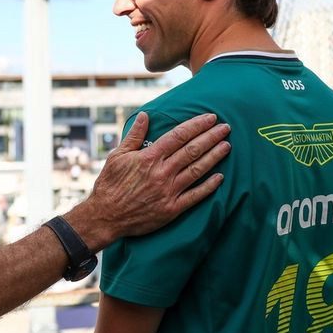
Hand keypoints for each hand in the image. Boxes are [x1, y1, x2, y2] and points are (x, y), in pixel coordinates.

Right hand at [68, 112, 229, 248]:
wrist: (105, 217)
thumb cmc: (109, 185)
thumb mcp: (117, 156)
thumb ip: (133, 136)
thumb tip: (144, 115)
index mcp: (149, 157)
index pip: (178, 136)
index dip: (196, 125)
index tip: (210, 117)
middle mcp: (161, 172)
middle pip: (192, 150)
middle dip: (211, 137)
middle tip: (225, 127)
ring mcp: (168, 191)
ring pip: (197, 170)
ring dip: (214, 157)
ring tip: (226, 146)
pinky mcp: (171, 209)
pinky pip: (195, 196)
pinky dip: (209, 186)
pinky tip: (220, 177)